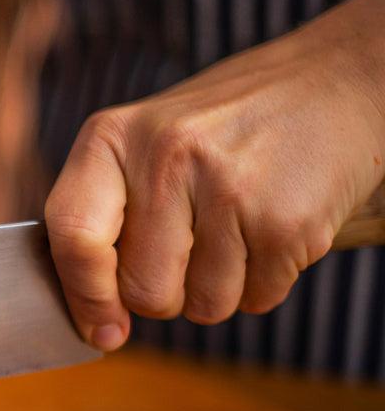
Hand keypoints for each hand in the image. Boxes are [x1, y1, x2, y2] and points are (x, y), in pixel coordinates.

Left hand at [45, 0, 384, 350]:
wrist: (338, 79)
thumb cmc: (227, 125)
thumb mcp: (148, 141)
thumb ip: (107, 214)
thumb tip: (92, 315)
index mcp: (113, 137)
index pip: (73, 235)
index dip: (84, 296)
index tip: (103, 331)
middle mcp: (166, 157)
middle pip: (142, 291)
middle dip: (167, 292)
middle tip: (194, 246)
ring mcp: (229, 188)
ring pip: (203, 306)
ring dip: (221, 288)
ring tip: (238, 227)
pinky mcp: (286, 221)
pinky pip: (258, 299)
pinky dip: (266, 281)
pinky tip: (273, 227)